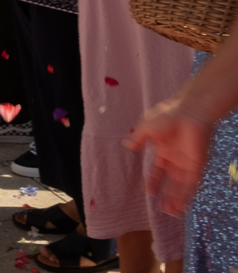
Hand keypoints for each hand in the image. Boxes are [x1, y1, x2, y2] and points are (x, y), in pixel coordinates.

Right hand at [126, 96, 212, 216]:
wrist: (189, 112)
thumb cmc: (167, 115)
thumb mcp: (146, 127)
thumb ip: (138, 138)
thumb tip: (127, 145)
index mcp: (164, 149)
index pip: (158, 169)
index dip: (153, 180)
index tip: (148, 190)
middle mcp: (176, 158)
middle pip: (171, 181)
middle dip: (167, 194)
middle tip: (162, 208)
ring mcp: (187, 162)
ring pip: (182, 186)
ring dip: (177, 199)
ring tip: (171, 212)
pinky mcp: (198, 165)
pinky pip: (192, 184)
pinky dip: (187, 195)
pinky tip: (182, 205)